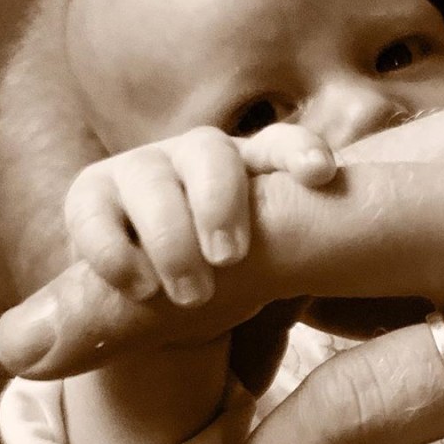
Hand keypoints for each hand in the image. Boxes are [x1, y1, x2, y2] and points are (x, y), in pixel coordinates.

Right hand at [64, 123, 336, 306]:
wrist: (163, 299)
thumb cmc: (235, 279)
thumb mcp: (272, 269)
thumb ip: (302, 259)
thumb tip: (352, 265)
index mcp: (254, 167)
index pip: (280, 145)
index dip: (300, 152)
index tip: (320, 174)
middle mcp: (199, 158)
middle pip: (211, 154)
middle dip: (220, 203)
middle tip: (230, 260)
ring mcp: (143, 170)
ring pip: (151, 179)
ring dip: (170, 238)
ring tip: (191, 294)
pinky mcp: (92, 195)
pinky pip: (91, 211)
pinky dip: (113, 249)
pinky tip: (138, 287)